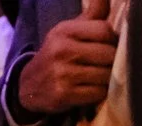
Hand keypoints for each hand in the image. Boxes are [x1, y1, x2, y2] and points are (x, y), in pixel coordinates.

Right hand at [16, 0, 117, 119]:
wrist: (29, 85)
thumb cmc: (58, 54)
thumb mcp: (69, 31)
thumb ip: (92, 15)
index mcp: (65, 30)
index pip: (104, 30)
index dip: (112, 40)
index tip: (107, 46)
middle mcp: (62, 50)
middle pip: (108, 54)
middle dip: (111, 61)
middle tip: (104, 65)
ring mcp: (63, 74)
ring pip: (105, 76)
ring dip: (106, 79)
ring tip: (97, 78)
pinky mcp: (64, 95)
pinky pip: (97, 94)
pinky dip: (98, 93)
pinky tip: (90, 90)